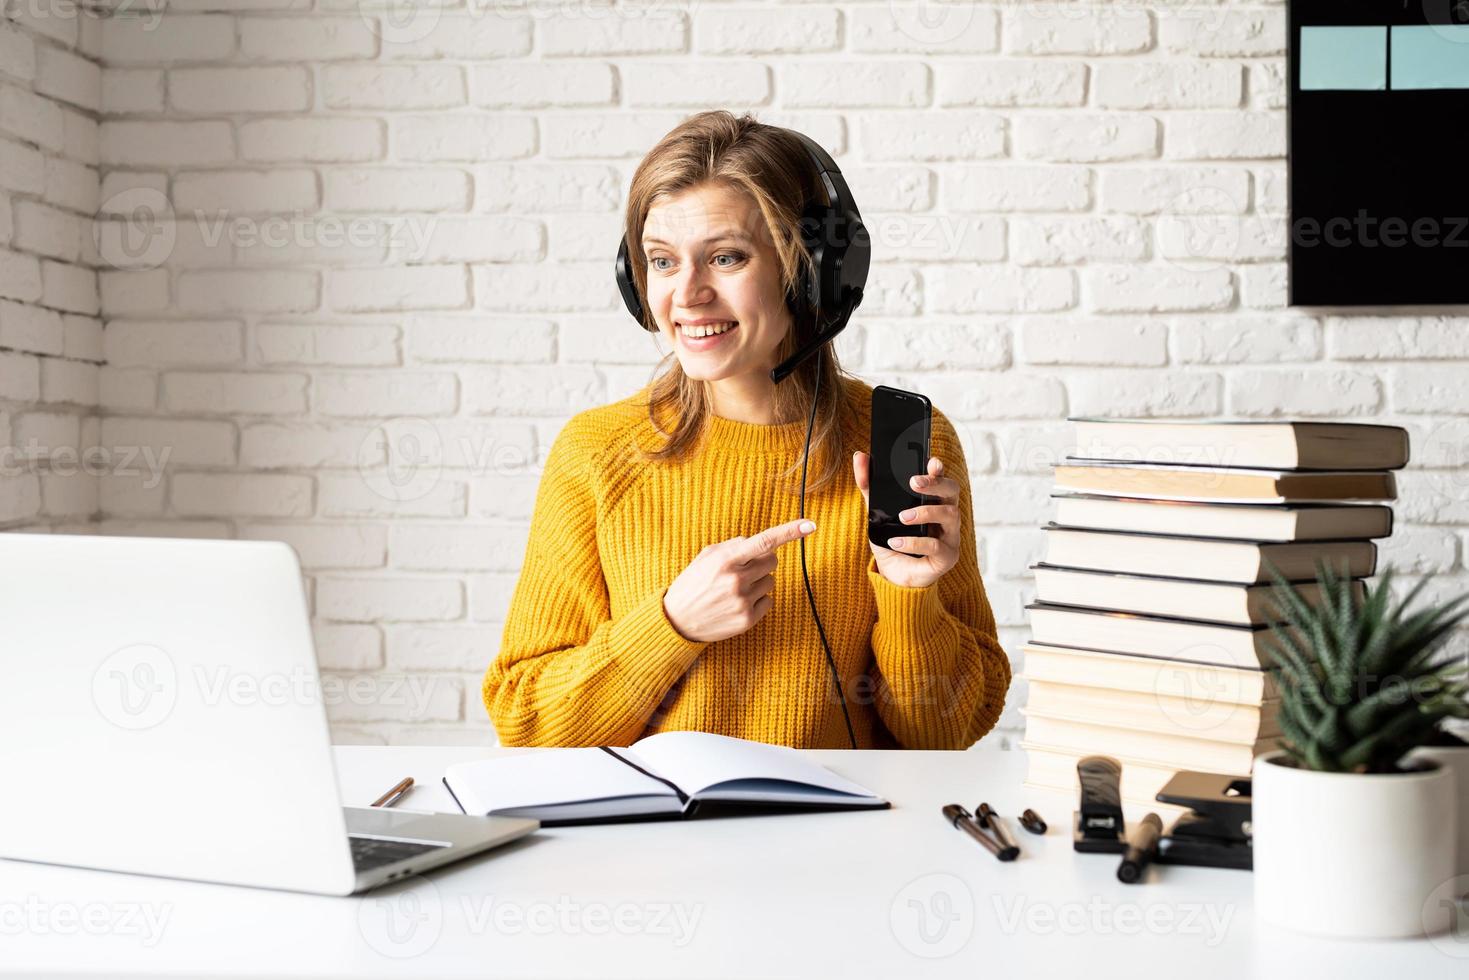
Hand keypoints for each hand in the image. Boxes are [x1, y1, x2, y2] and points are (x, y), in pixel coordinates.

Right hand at [662, 518, 817, 642]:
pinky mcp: (747, 619)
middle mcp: (736, 579)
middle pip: (772, 562)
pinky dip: (758, 600)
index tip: (810, 524)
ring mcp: (743, 601)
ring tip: (734, 590)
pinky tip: (738, 603)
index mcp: (725, 559)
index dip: (789, 532)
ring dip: (758, 582)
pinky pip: (769, 600)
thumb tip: (760, 544)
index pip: (764, 542)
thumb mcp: (706, 557)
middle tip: (742, 570)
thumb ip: (733, 546)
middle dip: (761, 562)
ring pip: (770, 581)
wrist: (677, 620)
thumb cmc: (693, 583)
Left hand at [852, 451, 961, 588]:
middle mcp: (946, 514)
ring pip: (950, 515)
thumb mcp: (876, 511)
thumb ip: (869, 486)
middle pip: (952, 491)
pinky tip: (896, 541)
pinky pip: (936, 546)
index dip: (939, 469)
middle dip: (936, 484)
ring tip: (902, 517)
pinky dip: (914, 542)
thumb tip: (859, 457)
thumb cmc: (892, 539)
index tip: (931, 461)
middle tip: (914, 483)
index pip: (941, 478)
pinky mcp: (947, 557)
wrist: (893, 574)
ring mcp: (950, 536)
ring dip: (925, 512)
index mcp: (933, 500)